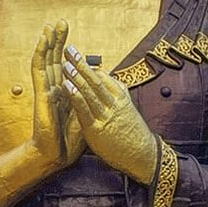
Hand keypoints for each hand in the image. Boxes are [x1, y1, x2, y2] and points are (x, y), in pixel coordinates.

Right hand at [26, 23, 84, 170]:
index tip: (71, 36)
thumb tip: (102, 89)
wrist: (57, 154)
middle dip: (58, 40)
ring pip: (46, 60)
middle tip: (61, 22)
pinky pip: (39, 70)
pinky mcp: (41, 93)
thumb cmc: (70, 138)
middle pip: (54, 58)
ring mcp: (46, 89)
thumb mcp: (86, 114)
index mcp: (64, 92)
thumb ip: (89, 99)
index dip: (67, 50)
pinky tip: (43, 40)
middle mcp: (54, 87)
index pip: (65, 66)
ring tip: (51, 25)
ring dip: (48, 42)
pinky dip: (40, 53)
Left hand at [61, 47, 162, 183]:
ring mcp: (105, 116)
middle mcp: (114, 103)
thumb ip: (118, 97)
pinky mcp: (97, 129)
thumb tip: (111, 83)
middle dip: (81, 64)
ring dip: (76, 76)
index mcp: (121, 97)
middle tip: (69, 50)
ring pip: (90, 92)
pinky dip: (75, 96)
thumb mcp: (128, 110)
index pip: (103, 77)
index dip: (88, 66)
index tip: (76, 55)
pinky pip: (85, 109)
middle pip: (96, 79)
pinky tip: (67, 86)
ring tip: (65, 63)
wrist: (142, 156)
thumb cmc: (132, 134)